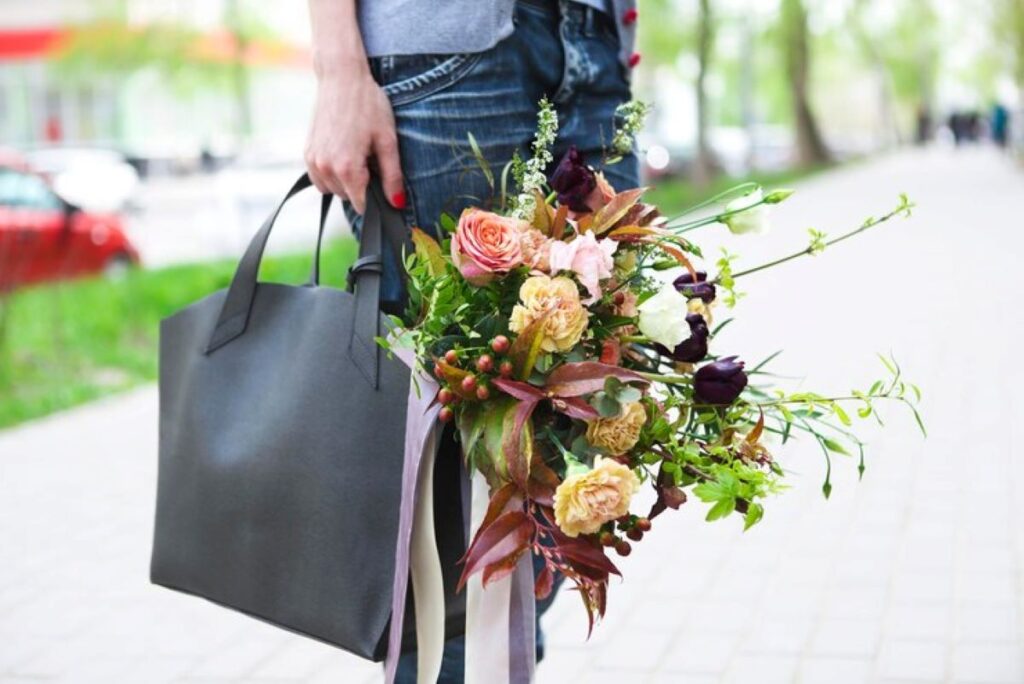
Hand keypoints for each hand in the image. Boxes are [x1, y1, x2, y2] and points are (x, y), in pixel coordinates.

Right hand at [304, 68, 404, 213]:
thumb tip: (397, 203)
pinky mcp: (307, 153)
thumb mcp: (387, 140)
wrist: (342, 78)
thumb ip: (392, 176)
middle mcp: (326, 167)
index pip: (362, 204)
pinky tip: (343, 153)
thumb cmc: (369, 105)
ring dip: (346, 181)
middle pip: (348, 197)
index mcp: (347, 167)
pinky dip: (332, 174)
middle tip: (370, 158)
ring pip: (332, 190)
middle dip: (361, 186)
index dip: (375, 198)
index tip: (382, 182)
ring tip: (356, 153)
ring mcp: (313, 161)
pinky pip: (319, 179)